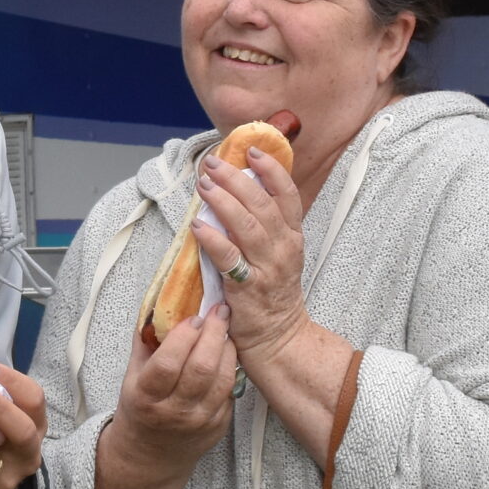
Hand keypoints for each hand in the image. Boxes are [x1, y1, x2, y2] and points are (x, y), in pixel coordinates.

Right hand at [95, 303, 235, 488]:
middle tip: (220, 311)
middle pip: (202, 368)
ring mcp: (199, 422)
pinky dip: (231, 367)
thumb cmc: (140, 408)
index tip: (193, 317)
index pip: (168, 364)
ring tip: (225, 330)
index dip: (184, 337)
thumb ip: (146, 341)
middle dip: (214, 333)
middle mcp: (174, 412)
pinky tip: (226, 353)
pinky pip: (231, 391)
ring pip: (223, 378)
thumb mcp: (132, 376)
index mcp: (146, 398)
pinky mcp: (219, 427)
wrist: (150, 455)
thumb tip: (161, 300)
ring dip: (228, 348)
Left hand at [190, 148, 311, 362]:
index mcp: (292, 236)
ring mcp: (267, 268)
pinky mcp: (247, 288)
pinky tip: (197, 226)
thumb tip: (235, 191)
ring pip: (247, 226)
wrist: (279, 338)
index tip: (252, 151)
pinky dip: (212, 238)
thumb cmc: (272, 292)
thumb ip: (263, 225)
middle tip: (214, 164)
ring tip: (204, 184)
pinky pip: (228, 258)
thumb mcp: (279, 254)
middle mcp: (283, 248)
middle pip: (262, 204)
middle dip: (236, 179)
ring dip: (223, 201)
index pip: (287, 195)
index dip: (271, 170)